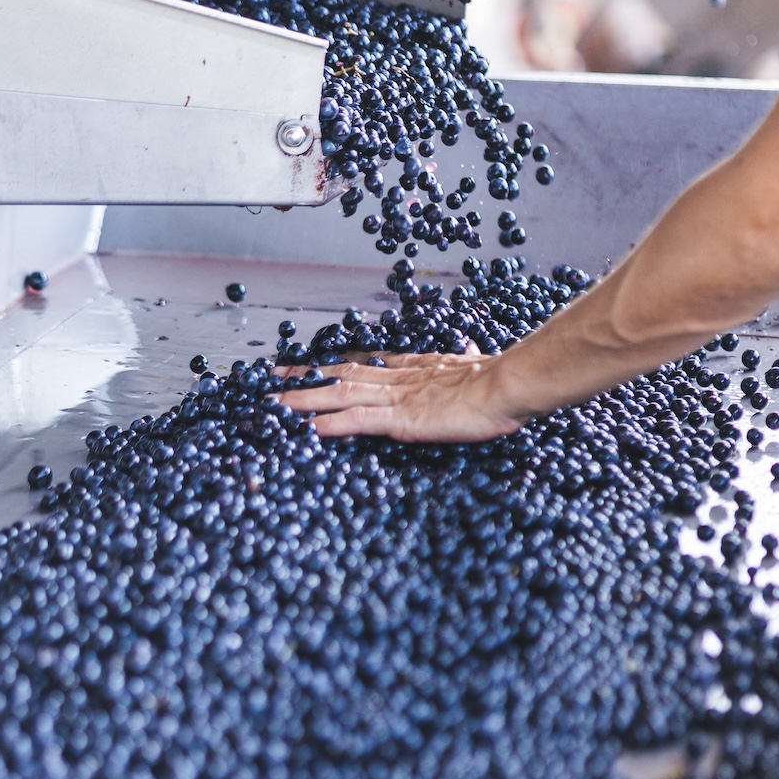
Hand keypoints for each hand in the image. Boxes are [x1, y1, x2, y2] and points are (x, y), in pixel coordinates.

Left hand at [274, 347, 528, 440]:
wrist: (506, 386)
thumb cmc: (497, 383)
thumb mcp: (475, 369)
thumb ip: (465, 363)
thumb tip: (469, 350)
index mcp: (415, 369)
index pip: (367, 365)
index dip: (337, 364)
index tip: (314, 364)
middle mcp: (398, 379)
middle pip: (342, 375)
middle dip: (306, 377)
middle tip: (273, 378)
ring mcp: (396, 398)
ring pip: (339, 394)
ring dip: (304, 398)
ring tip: (274, 403)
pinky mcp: (400, 420)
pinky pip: (356, 421)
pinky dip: (329, 424)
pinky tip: (306, 428)